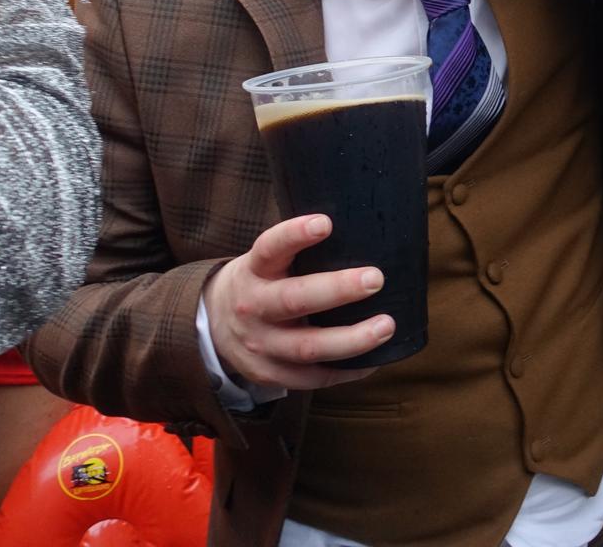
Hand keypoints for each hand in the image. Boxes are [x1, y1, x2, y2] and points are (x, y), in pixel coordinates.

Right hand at [203, 214, 394, 389]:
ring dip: (351, 339)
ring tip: (386, 326)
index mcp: (254, 270)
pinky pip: (311, 378)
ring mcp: (260, 344)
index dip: (294, 235)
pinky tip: (373, 362)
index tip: (326, 223)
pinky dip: (345, 372)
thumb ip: (299, 249)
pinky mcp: (269, 373)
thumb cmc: (261, 282)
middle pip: (293, 300)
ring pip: (307, 347)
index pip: (270, 248)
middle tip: (376, 279)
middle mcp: (253, 306)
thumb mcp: (267, 260)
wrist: (216, 323)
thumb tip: (363, 227)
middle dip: (337, 290)